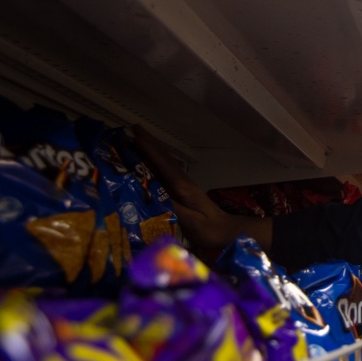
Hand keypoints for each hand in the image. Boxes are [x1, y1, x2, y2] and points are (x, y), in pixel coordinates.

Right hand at [131, 125, 269, 251]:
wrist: (226, 232)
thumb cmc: (209, 229)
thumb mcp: (189, 221)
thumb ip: (172, 208)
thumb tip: (152, 197)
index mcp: (182, 187)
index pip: (163, 164)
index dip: (149, 149)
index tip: (136, 135)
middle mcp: (182, 182)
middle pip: (164, 159)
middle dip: (149, 143)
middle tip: (134, 129)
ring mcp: (184, 186)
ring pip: (166, 164)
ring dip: (152, 151)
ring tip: (139, 141)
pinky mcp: (184, 192)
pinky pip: (166, 173)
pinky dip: (156, 164)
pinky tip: (151, 165)